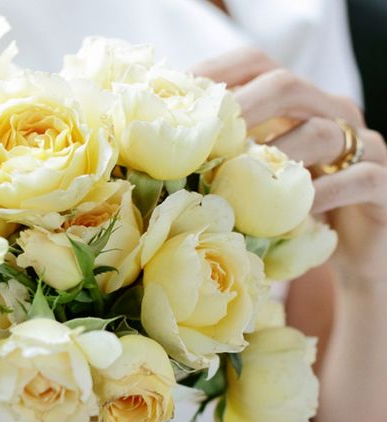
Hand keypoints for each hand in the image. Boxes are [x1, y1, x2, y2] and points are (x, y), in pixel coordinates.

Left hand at [194, 48, 386, 279]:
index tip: (180, 93)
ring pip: (321, 131)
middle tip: (209, 134)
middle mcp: (331, 112)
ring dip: (276, 154)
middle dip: (242, 106)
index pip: (257, 65)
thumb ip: (226, 164)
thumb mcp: (258, 182)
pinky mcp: (382, 182)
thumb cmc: (295, 214)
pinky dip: (322, 193)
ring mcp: (361, 144)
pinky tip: (294, 212)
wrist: (356, 252)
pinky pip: (357, 178)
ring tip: (240, 178)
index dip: (218, 71)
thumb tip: (159, 166)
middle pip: (288, 85)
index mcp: (297, 103)